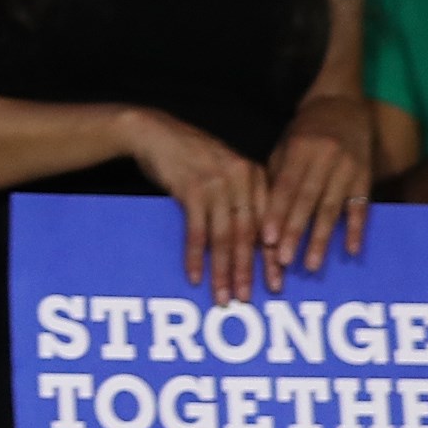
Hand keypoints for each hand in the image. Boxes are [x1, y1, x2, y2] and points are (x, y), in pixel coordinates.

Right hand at [119, 106, 267, 304]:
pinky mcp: (191, 189)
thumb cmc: (190, 154)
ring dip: (223, 271)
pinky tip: (195, 276)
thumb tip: (256, 239)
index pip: (268, 223)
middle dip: (247, 270)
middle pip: (248, 234)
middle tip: (247, 298)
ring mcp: (217, 184)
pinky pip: (196, 231)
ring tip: (223, 296)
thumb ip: (242, 196)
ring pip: (224, 237)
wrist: (152, 130)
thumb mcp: (224, 169)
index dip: (270, 256)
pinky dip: (195, 256)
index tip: (274, 283)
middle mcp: (241, 179)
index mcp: (254, 175)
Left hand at [260, 95, 371, 286]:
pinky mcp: (367, 177)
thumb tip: (262, 214)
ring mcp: (349, 169)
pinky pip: (362, 206)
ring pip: (333, 208)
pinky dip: (356, 229)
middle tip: (284, 261)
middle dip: (295, 232)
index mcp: (300, 150)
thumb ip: (277, 175)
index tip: (266, 241)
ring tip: (311, 264)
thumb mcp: (285, 145)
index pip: (286, 188)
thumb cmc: (304, 131)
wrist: (343, 105)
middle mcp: (325, 159)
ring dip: (322, 238)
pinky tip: (350, 250)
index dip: (277, 214)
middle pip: (308, 201)